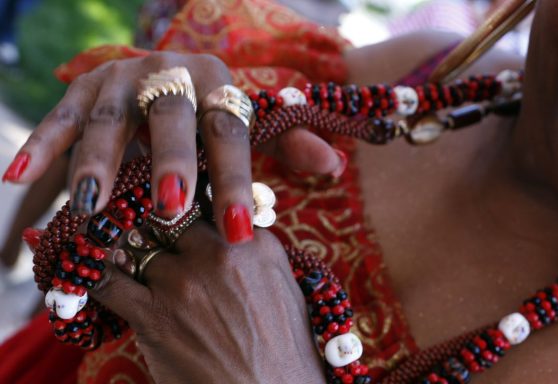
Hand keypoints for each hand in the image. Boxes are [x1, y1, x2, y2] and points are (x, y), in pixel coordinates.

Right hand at [3, 52, 343, 242]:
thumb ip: (289, 143)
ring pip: (109, 117)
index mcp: (220, 83)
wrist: (177, 73)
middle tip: (171, 207)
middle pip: (171, 115)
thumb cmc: (219, 115)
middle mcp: (172, 72)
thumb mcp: (257, 125)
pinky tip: (18, 177)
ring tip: (91, 205)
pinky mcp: (86, 86)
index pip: (231, 133)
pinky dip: (41, 144)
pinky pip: (61, 115)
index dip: (235, 181)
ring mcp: (125, 77)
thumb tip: (332, 165)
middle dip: (170, 160)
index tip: (237, 231)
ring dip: (97, 160)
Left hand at [90, 222, 324, 382]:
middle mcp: (219, 253)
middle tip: (147, 235)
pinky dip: (90, 272)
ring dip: (128, 253)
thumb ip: (254, 252)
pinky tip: (78, 267)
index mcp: (254, 243)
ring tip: (118, 255)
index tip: (175, 213)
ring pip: (138, 245)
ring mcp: (185, 282)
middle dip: (157, 227)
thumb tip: (229, 229)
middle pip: (170, 217)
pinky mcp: (155, 315)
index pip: (207, 204)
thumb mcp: (284, 286)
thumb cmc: (284, 349)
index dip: (187, 210)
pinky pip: (108, 281)